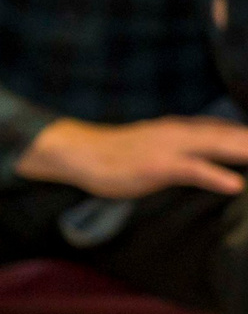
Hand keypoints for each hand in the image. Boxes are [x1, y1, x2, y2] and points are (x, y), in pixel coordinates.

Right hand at [16, 115, 247, 196]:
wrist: (81, 152)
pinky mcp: (157, 165)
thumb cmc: (120, 155)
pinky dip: (216, 176)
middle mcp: (186, 131)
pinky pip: (193, 169)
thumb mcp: (163, 148)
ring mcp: (172, 147)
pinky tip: (235, 185)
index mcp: (190, 128)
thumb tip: (222, 163)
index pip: (236, 131)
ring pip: (223, 147)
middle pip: (238, 137)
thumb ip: (194, 151)